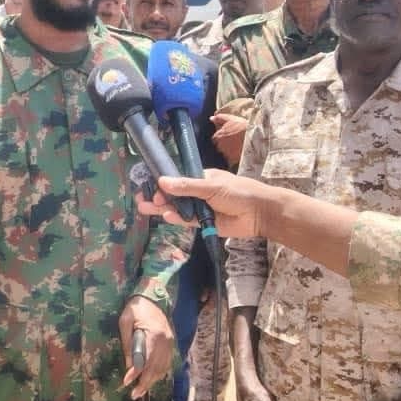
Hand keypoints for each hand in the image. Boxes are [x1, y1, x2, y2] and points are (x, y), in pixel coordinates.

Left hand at [119, 296, 173, 399]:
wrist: (152, 297)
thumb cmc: (136, 308)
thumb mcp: (125, 322)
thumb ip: (128, 343)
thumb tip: (128, 365)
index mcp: (154, 335)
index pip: (145, 360)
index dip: (136, 373)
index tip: (126, 382)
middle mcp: (165, 341)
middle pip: (156, 368)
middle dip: (145, 383)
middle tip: (134, 395)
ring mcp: (170, 343)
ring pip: (163, 368)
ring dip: (152, 381)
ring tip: (141, 391)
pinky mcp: (170, 343)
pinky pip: (167, 363)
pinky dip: (159, 373)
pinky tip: (151, 379)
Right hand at [136, 169, 269, 237]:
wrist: (259, 213)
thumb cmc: (238, 191)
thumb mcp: (211, 186)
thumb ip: (187, 186)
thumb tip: (162, 181)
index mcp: (200, 178)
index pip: (177, 179)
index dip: (163, 183)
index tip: (150, 186)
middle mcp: (198, 192)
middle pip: (174, 195)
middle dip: (158, 197)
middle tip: (141, 200)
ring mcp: (200, 208)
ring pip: (177, 208)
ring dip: (162, 208)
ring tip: (144, 208)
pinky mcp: (204, 223)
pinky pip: (186, 220)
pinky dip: (176, 219)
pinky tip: (166, 216)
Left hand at [210, 113, 248, 165]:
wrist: (253, 136)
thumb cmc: (241, 126)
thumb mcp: (230, 119)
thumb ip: (219, 118)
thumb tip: (211, 118)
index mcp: (217, 137)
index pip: (216, 139)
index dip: (223, 137)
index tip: (230, 136)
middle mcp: (219, 146)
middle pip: (220, 147)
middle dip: (226, 144)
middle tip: (235, 141)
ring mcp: (225, 154)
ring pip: (226, 153)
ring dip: (230, 151)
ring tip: (239, 146)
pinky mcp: (232, 160)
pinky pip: (231, 160)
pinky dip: (234, 158)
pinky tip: (241, 153)